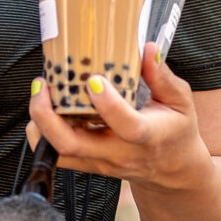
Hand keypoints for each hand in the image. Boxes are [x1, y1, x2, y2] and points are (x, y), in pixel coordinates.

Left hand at [27, 42, 212, 192]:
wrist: (171, 171)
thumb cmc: (175, 131)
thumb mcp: (180, 102)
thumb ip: (162, 77)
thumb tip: (148, 49)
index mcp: (147, 136)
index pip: (127, 126)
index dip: (108, 105)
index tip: (94, 80)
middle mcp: (119, 153)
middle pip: (73, 145)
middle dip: (48, 116)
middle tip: (43, 85)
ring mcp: (99, 162)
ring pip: (58, 151)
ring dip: (40, 123)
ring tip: (41, 91)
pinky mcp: (87, 164)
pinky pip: (55, 154)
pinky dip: (41, 132)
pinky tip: (45, 107)